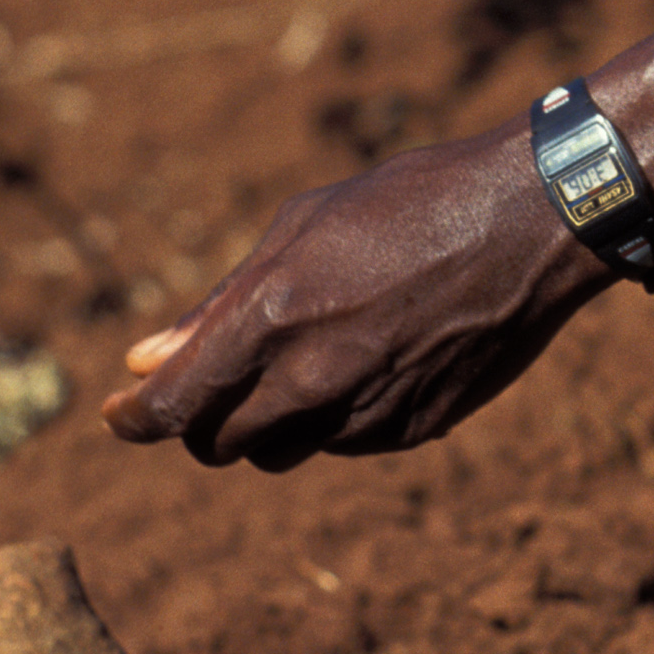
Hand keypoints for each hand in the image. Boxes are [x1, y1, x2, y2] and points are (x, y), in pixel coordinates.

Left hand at [100, 125, 606, 468]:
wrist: (534, 221)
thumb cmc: (410, 203)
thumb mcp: (303, 226)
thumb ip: (221, 302)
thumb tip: (143, 358)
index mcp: (275, 316)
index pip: (174, 406)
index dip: (134, 419)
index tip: (118, 414)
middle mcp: (315, 377)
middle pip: (219, 444)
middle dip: (203, 420)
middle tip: (213, 382)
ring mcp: (368, 411)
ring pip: (281, 450)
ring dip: (269, 422)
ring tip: (303, 358)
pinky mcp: (414, 431)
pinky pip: (344, 443)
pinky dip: (334, 417)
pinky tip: (368, 358)